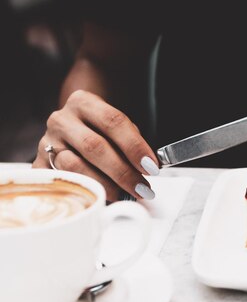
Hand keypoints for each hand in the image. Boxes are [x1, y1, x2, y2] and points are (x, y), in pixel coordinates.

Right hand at [33, 90, 159, 201]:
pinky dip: (83, 192)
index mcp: (83, 102)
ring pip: (74, 166)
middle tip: (142, 187)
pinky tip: (101, 199)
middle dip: (123, 171)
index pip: (113, 121)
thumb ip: (130, 143)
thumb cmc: (100, 131)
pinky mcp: (39, 165)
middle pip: (94, 146)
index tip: (151, 166)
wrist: (70, 129)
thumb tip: (149, 167)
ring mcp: (47, 142)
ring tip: (124, 195)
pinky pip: (61, 182)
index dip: (135, 146)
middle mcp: (61, 120)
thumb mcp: (116, 128)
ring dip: (104, 185)